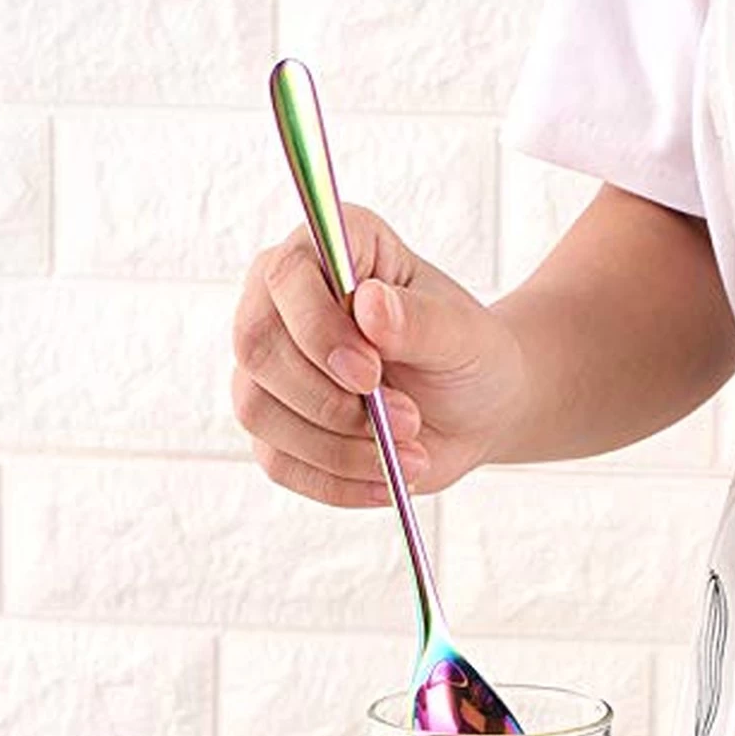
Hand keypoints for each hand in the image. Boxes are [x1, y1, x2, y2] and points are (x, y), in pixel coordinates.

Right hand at [232, 206, 526, 505]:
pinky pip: (278, 462)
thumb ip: (421, 320)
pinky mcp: (276, 427)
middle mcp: (284, 304)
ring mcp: (271, 369)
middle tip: (407, 419)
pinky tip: (388, 482)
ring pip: (258, 409)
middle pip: (257, 347)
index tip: (370, 373)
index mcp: (330, 252)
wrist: (477, 409)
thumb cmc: (470, 356)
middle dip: (329, 399)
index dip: (317, 328)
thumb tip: (370, 305)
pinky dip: (336, 482)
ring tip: (412, 452)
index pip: (286, 275)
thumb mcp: (464, 336)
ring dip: (338, 447)